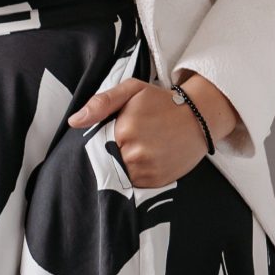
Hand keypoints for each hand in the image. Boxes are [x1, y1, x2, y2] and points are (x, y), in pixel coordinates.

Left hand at [66, 73, 236, 189]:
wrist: (200, 117)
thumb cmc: (162, 101)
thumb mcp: (132, 90)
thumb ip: (101, 103)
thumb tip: (74, 121)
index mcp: (124, 129)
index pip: (97, 144)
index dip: (104, 140)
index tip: (116, 134)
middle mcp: (134, 153)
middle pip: (108, 161)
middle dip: (114, 153)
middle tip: (132, 141)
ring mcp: (147, 170)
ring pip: (120, 175)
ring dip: (125, 166)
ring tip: (142, 149)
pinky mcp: (157, 182)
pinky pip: (135, 184)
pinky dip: (138, 174)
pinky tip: (150, 159)